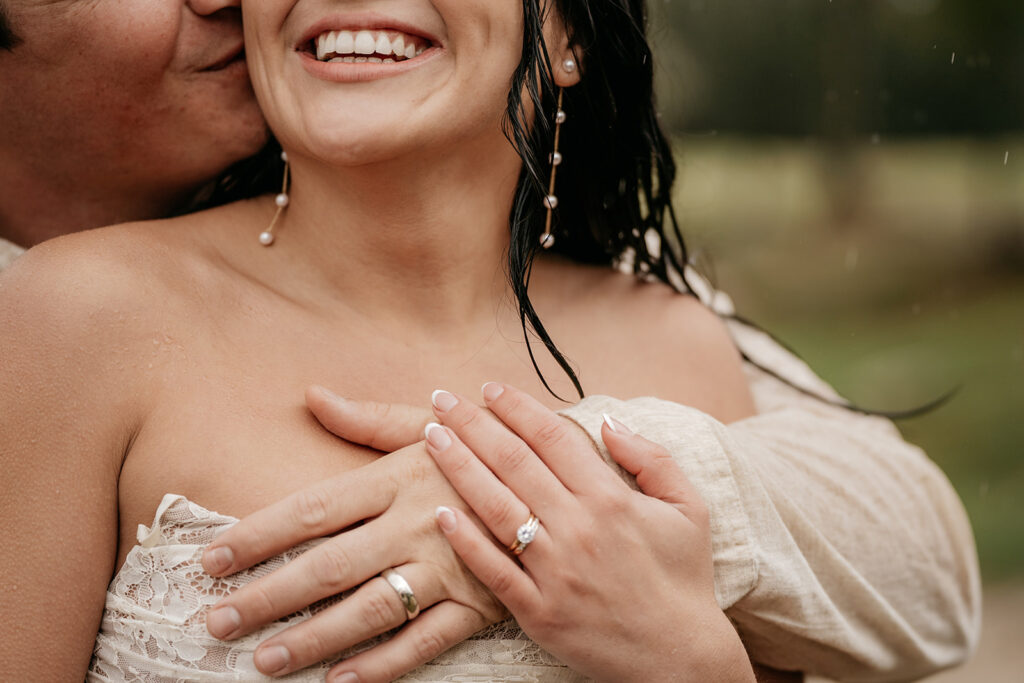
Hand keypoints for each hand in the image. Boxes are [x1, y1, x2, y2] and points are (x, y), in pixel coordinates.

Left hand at [200, 392, 504, 681]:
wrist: (571, 475)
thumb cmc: (490, 445)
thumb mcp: (433, 422)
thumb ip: (368, 418)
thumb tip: (311, 397)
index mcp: (399, 476)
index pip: (314, 509)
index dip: (259, 535)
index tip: (213, 558)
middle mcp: (417, 522)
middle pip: (330, 565)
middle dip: (270, 596)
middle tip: (216, 620)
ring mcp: (450, 566)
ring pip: (372, 609)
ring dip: (316, 638)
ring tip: (266, 660)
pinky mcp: (480, 602)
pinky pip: (426, 640)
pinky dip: (384, 664)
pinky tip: (342, 681)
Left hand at [425, 383, 755, 682]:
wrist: (680, 657)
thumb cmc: (683, 579)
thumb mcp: (689, 508)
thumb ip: (651, 459)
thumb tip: (609, 421)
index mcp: (610, 499)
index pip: (552, 436)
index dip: (517, 407)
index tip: (491, 388)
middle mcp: (578, 528)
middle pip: (514, 462)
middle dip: (473, 424)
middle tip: (442, 399)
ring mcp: (554, 571)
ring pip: (495, 506)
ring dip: (459, 467)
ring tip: (431, 437)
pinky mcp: (538, 611)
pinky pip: (492, 570)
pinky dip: (465, 540)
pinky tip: (441, 512)